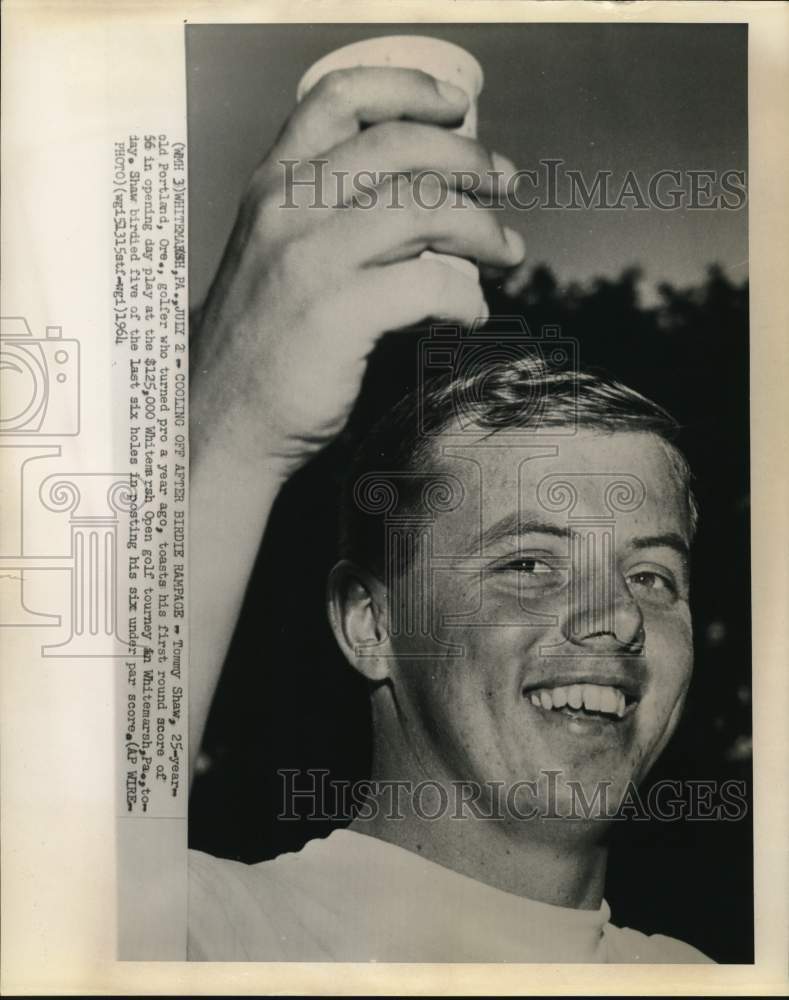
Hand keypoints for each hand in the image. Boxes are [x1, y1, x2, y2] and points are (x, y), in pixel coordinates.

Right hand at [191, 66, 524, 478]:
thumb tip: (429, 202)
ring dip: (483, 227)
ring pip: (424, 209)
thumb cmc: (262, 341)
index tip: (457, 105)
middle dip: (469, 158)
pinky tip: (470, 313)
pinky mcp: (337, 315)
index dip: (408, 90)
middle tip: (506, 182)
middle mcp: (287, 209)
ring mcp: (310, 260)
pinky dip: (465, 297)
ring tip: (507, 253)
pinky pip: (429, 284)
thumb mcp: (276, 254)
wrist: (222, 418)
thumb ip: (330, 217)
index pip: (339, 98)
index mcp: (272, 184)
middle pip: (399, 147)